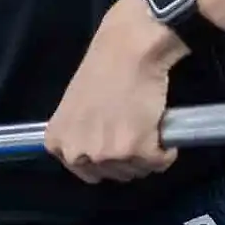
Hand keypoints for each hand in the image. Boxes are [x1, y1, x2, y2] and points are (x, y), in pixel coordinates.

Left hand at [45, 0, 184, 183]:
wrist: (127, 49)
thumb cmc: (101, 70)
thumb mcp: (74, 109)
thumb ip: (80, 136)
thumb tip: (95, 159)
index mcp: (58, 143)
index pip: (85, 173)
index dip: (105, 158)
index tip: (114, 139)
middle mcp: (77, 154)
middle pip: (113, 175)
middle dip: (127, 157)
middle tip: (133, 127)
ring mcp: (106, 154)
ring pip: (137, 171)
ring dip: (147, 154)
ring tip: (144, 123)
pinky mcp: (136, 151)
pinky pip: (159, 163)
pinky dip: (166, 151)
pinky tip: (160, 127)